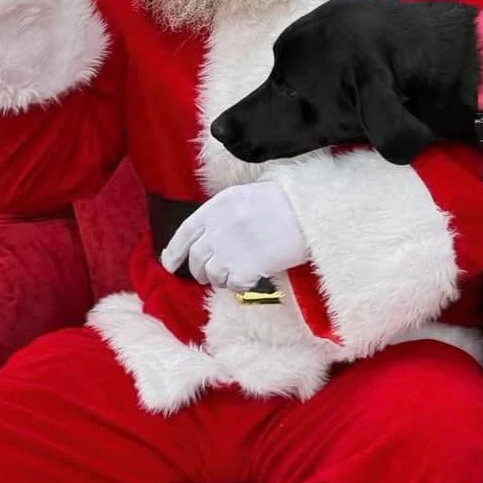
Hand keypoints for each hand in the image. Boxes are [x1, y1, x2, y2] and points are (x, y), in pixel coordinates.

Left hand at [160, 181, 308, 289]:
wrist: (312, 213)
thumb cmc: (287, 203)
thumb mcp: (248, 195)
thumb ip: (224, 212)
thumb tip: (211, 236)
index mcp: (217, 206)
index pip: (185, 232)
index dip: (174, 251)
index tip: (170, 264)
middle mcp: (218, 227)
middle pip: (196, 258)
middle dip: (200, 271)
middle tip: (210, 276)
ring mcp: (230, 249)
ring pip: (212, 275)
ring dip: (222, 279)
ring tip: (240, 272)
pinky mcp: (245, 268)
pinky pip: (233, 286)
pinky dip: (241, 286)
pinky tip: (255, 277)